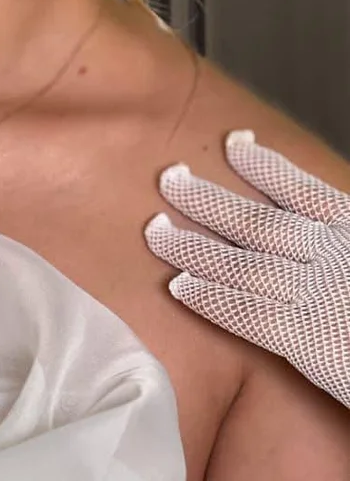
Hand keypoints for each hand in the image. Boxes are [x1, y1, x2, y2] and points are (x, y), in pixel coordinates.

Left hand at [145, 130, 349, 406]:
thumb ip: (338, 230)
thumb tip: (306, 215)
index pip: (304, 190)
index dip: (265, 166)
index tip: (234, 143)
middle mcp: (334, 256)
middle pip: (258, 222)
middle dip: (209, 199)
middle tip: (168, 178)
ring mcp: (319, 297)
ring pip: (241, 264)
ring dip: (193, 247)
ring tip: (154, 231)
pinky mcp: (308, 343)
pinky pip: (249, 315)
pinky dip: (212, 299)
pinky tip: (179, 287)